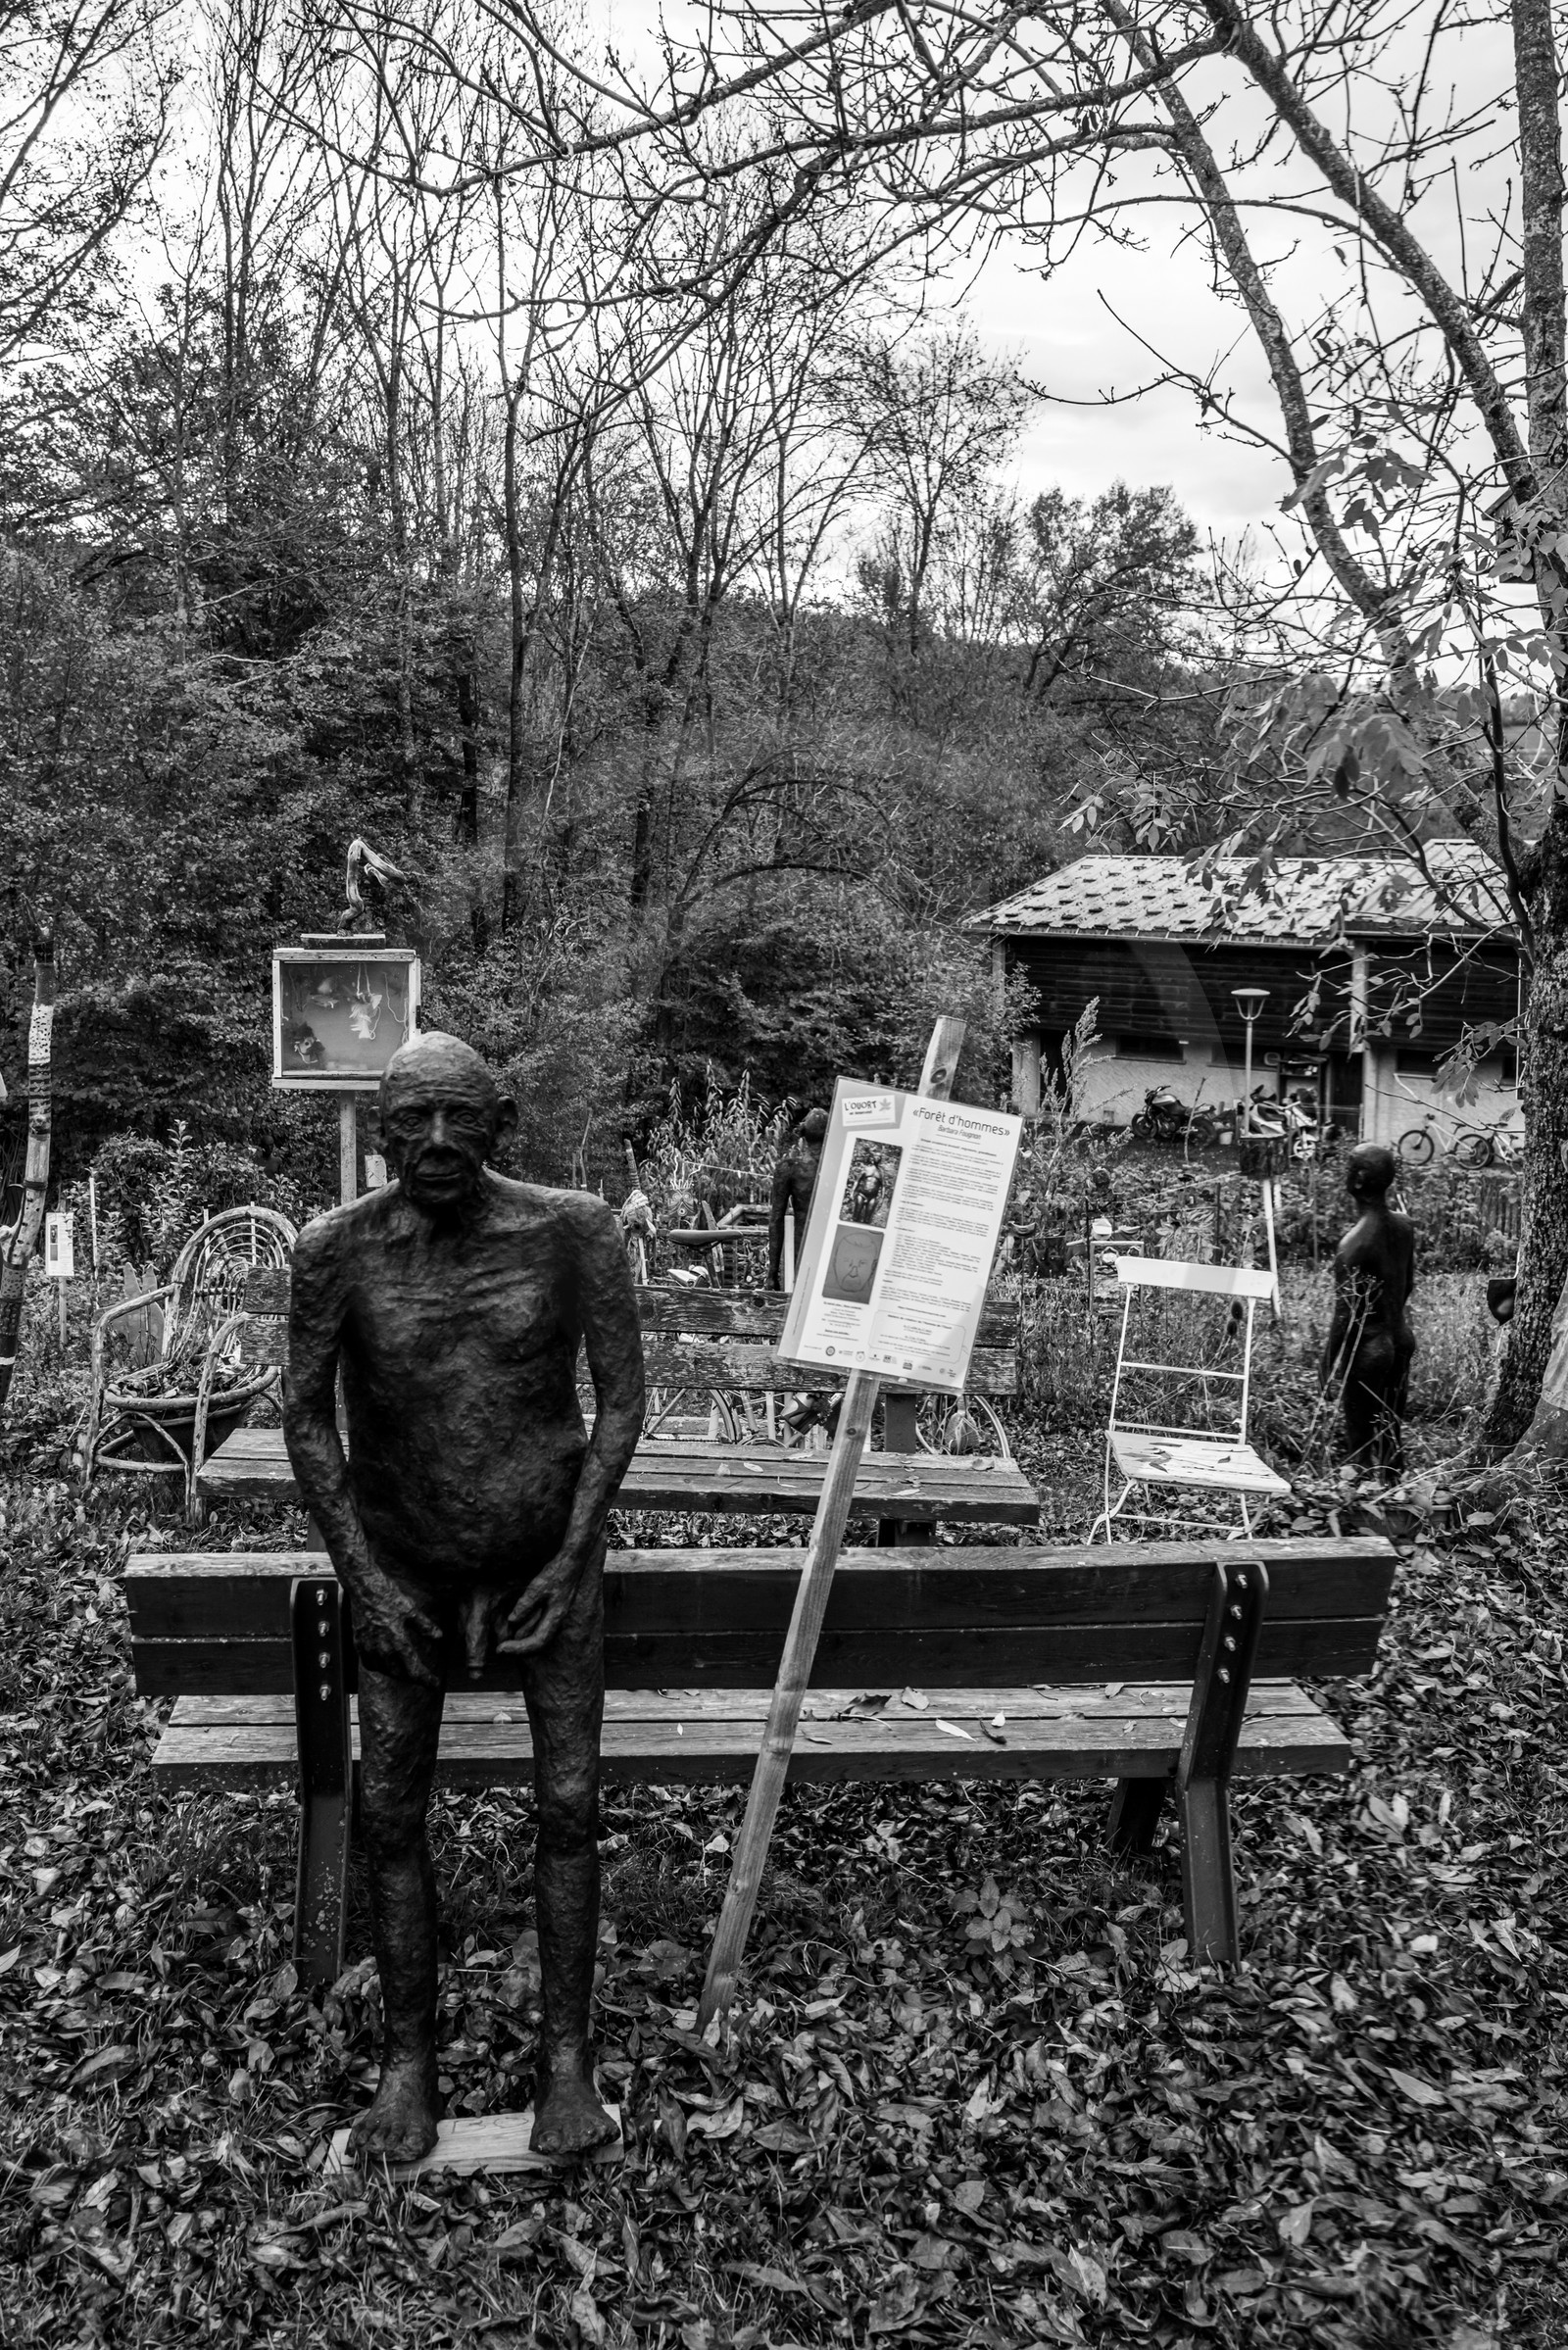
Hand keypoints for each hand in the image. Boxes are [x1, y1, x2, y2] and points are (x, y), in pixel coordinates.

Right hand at [348, 1569, 442, 1685]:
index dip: (426, 1679)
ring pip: (384, 1670)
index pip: (414, 1668)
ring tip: (406, 1674)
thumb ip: (425, 1625)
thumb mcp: (411, 1608)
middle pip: (399, 1673)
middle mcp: (382, 1648)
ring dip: (396, 1674)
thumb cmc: (387, 1595)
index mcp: (398, 1640)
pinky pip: (369, 1663)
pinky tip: (384, 1665)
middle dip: (412, 1678)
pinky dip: (379, 1668)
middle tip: (422, 1678)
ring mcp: (369, 1646)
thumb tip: (439, 1637)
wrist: (364, 1587)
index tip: (434, 1684)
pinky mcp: (359, 1642)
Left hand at [495, 1549, 585, 1659]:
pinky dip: (527, 1628)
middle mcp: (557, 1620)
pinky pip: (539, 1626)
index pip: (537, 1642)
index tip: (501, 1649)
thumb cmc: (557, 1572)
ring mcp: (556, 1616)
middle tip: (500, 1647)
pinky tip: (517, 1622)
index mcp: (555, 1617)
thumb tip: (512, 1621)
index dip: (519, 1649)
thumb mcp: (538, 1587)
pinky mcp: (554, 1610)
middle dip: (519, 1647)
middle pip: (537, 1643)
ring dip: (523, 1638)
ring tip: (507, 1637)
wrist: (572, 1561)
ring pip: (538, 1635)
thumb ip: (525, 1605)